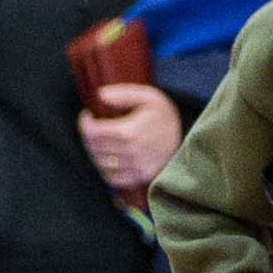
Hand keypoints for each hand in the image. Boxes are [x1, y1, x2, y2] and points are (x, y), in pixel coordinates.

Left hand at [79, 83, 184, 198]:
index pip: (93, 132)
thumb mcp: (149, 96)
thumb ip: (123, 94)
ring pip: (99, 163)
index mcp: (129, 131)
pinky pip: (111, 178)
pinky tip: (108, 157)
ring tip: (100, 141)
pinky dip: (104, 168)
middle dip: (88, 135)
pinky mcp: (138, 177)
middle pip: (94, 147)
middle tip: (93, 127)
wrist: (188, 138)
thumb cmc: (165, 116)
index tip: (87, 116)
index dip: (84, 123)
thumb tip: (101, 95)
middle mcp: (130, 152)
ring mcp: (134, 168)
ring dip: (94, 151)